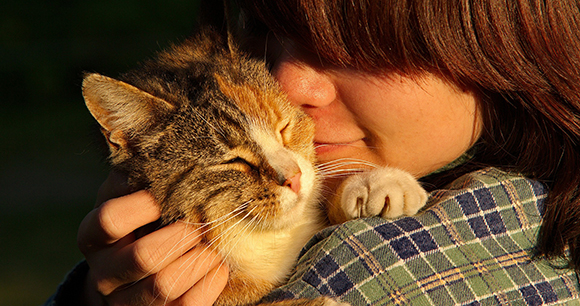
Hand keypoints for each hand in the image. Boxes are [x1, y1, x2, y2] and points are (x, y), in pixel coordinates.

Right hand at [77, 171, 228, 305]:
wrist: (126, 277)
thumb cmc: (136, 223)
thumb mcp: (127, 198)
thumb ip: (139, 176)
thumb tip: (159, 141)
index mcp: (93, 236)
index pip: (109, 220)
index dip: (142, 206)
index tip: (167, 196)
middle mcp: (104, 272)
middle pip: (143, 257)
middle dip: (182, 236)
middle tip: (201, 221)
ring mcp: (127, 301)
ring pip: (165, 286)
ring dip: (199, 259)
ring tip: (214, 242)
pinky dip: (210, 283)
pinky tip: (218, 265)